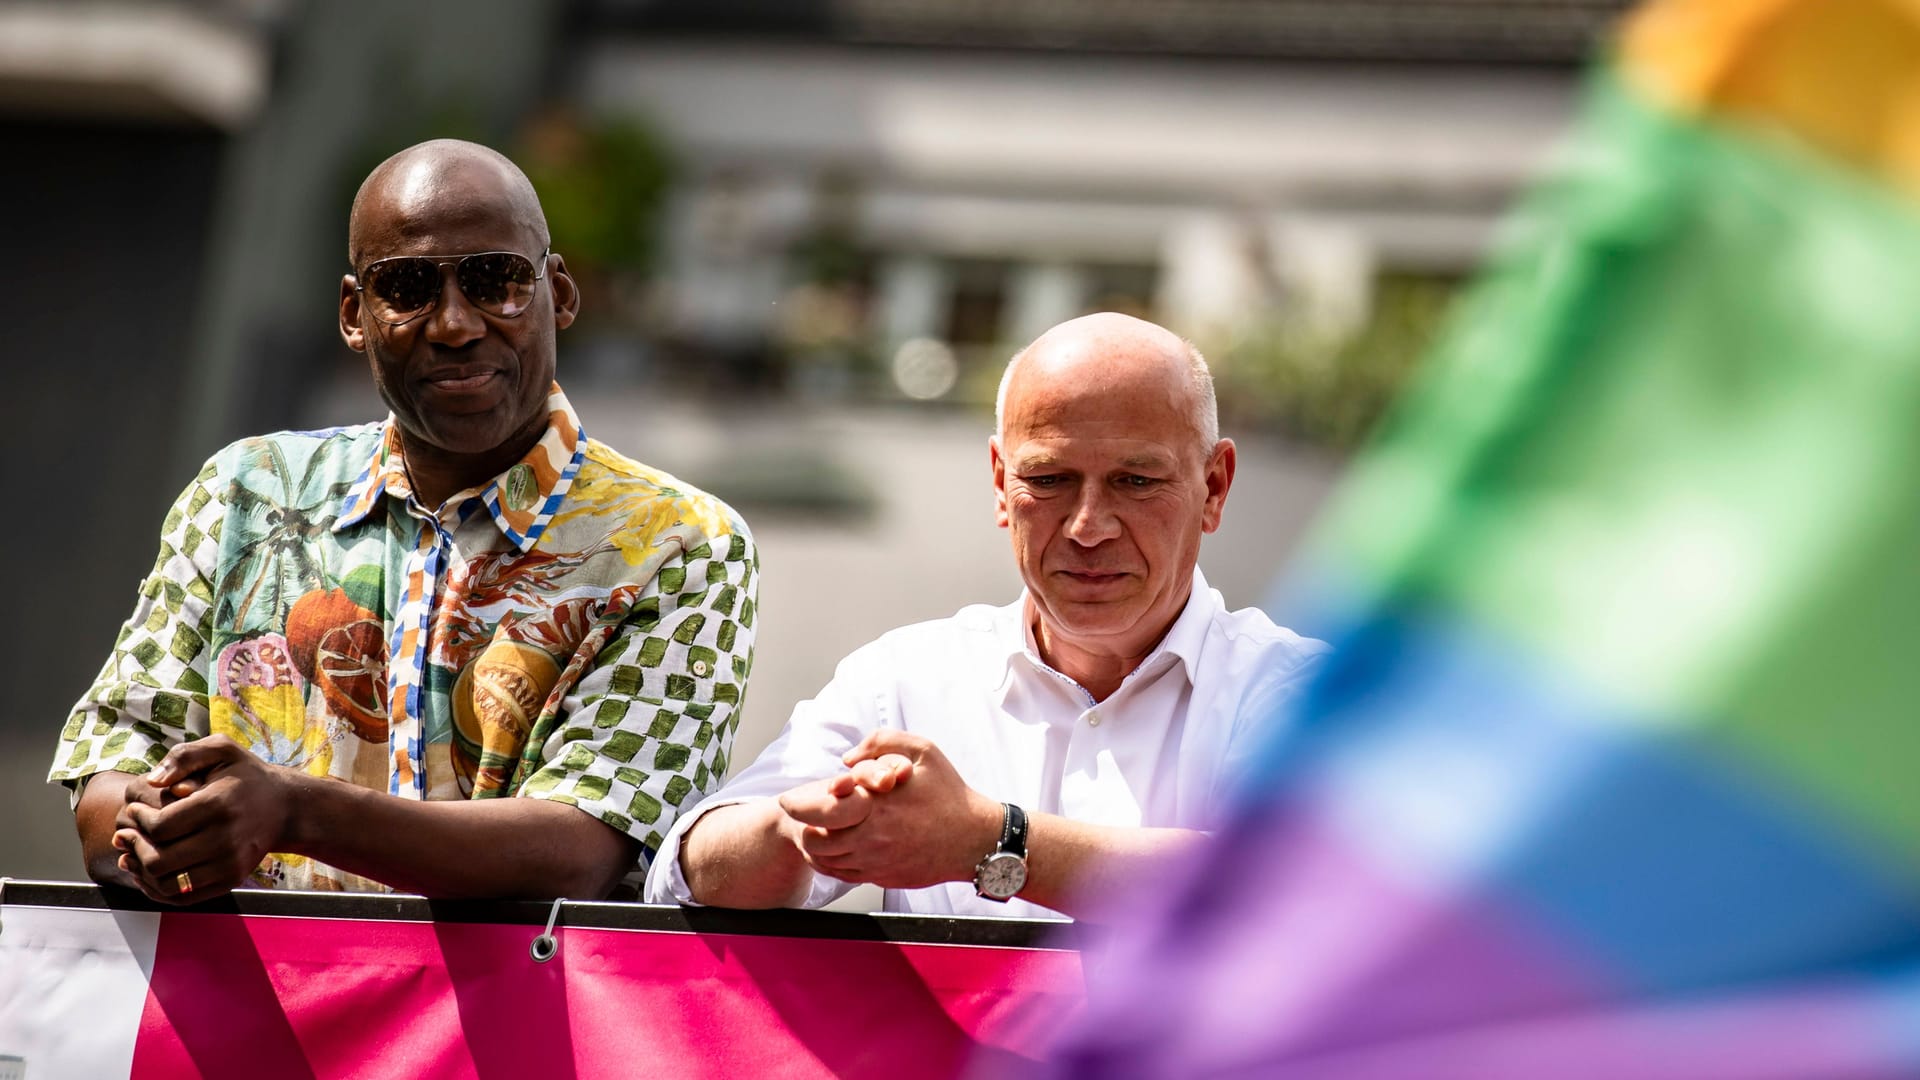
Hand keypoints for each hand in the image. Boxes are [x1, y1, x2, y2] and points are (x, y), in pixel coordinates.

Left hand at [112, 735, 294, 903]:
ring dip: (141, 871)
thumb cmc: (246, 775)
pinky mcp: (230, 881)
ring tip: (134, 853)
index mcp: (218, 805)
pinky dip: (157, 889)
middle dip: (133, 847)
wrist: (285, 808)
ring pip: (167, 884)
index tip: (134, 810)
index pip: (159, 826)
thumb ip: (183, 755)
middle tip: (126, 834)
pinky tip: (151, 870)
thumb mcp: (221, 749)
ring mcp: (230, 865)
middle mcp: (226, 839)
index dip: (137, 820)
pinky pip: (182, 897)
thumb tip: (152, 780)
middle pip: (159, 860)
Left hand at [795, 730, 1001, 889]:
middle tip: (801, 817)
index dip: (797, 806)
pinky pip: (844, 875)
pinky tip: (834, 850)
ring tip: (815, 832)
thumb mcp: (924, 751)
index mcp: (876, 806)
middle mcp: (872, 838)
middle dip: (803, 828)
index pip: (820, 812)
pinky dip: (832, 864)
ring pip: (827, 861)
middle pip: (815, 841)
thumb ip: (882, 742)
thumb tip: (848, 759)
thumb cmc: (950, 794)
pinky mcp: (883, 877)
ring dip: (815, 847)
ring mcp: (876, 862)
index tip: (787, 800)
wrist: (975, 840)